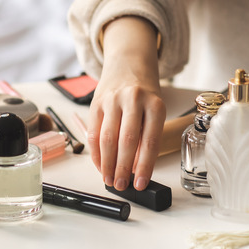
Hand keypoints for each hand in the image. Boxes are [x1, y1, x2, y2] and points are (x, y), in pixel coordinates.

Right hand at [88, 16, 165, 190]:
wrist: (128, 63)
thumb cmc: (145, 93)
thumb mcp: (154, 111)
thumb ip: (145, 136)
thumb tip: (135, 169)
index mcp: (154, 104)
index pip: (149, 141)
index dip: (144, 166)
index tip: (140, 183)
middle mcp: (133, 100)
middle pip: (126, 141)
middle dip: (122, 168)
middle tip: (121, 185)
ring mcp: (112, 100)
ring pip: (107, 138)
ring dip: (106, 163)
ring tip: (109, 179)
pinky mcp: (96, 102)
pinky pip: (94, 132)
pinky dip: (96, 152)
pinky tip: (99, 164)